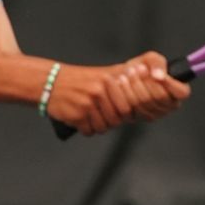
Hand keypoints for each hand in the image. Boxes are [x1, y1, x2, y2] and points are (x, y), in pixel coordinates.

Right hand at [44, 52, 189, 135]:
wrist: (52, 82)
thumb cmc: (84, 81)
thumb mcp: (110, 74)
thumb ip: (131, 83)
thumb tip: (151, 98)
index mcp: (113, 78)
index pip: (133, 105)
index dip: (129, 111)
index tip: (124, 108)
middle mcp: (103, 88)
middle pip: (121, 118)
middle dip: (113, 117)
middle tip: (102, 108)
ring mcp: (89, 102)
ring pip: (106, 127)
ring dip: (98, 123)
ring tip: (90, 110)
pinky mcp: (77, 114)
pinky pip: (90, 131)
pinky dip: (86, 127)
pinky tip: (80, 115)